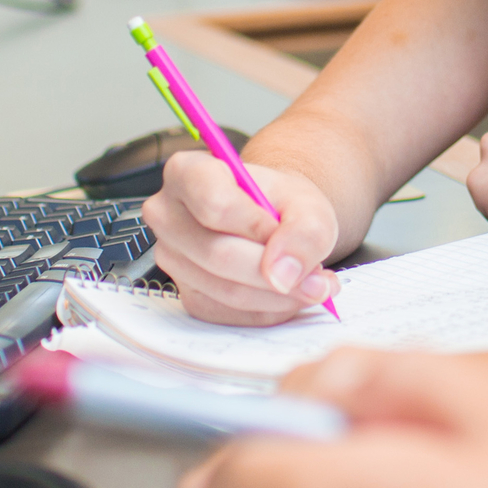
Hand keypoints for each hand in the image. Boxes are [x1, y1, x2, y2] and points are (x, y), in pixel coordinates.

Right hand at [143, 149, 341, 324]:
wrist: (275, 220)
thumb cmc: (282, 204)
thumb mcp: (308, 204)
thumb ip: (304, 232)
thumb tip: (281, 275)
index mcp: (187, 173)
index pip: (216, 205)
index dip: (257, 225)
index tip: (285, 232)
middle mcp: (168, 215)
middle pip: (220, 254)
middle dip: (278, 272)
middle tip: (320, 277)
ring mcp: (172, 259)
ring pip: (227, 291)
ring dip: (279, 296)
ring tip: (312, 283)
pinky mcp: (187, 294)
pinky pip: (229, 314)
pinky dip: (268, 310)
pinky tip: (288, 294)